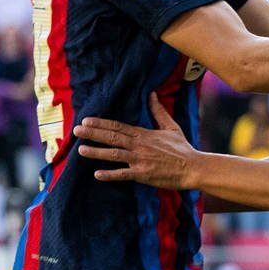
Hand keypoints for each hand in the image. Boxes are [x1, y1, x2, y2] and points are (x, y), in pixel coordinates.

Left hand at [74, 96, 198, 188]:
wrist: (193, 167)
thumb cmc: (182, 148)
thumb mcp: (171, 126)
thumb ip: (158, 111)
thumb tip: (152, 94)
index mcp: (143, 134)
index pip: (118, 126)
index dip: (101, 123)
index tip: (86, 120)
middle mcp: (139, 145)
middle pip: (112, 137)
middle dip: (93, 134)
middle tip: (76, 131)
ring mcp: (140, 160)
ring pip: (113, 154)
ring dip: (96, 152)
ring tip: (81, 150)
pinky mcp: (143, 174)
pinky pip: (123, 174)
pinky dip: (110, 175)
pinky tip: (97, 174)